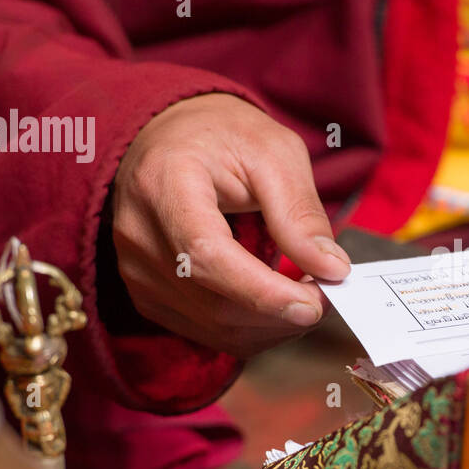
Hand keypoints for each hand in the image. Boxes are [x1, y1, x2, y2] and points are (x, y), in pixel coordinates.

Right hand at [111, 93, 349, 357]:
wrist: (172, 138)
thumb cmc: (223, 137)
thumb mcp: (274, 153)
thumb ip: (299, 212)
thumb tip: (333, 269)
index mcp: (164, 184)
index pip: (207, 256)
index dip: (262, 291)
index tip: (315, 303)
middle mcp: (138, 232)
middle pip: (212, 302)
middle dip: (279, 313)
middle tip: (327, 297)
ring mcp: (135, 268)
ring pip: (211, 327)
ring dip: (269, 326)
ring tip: (305, 296)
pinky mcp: (146, 293)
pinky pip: (203, 331)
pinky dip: (249, 330)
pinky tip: (275, 306)